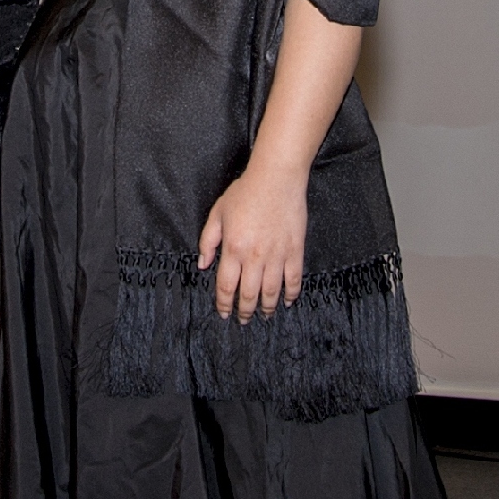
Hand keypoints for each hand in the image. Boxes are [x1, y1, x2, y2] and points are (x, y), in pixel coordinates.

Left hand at [196, 161, 306, 319]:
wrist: (277, 178)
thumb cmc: (246, 192)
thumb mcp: (218, 213)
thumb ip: (208, 241)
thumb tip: (203, 265)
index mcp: (233, 249)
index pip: (226, 286)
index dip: (224, 304)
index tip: (224, 313)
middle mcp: (255, 256)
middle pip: (249, 294)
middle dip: (244, 311)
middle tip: (243, 320)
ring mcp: (277, 255)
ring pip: (271, 292)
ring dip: (266, 308)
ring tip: (263, 316)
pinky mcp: (295, 250)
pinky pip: (293, 279)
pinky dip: (291, 294)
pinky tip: (286, 301)